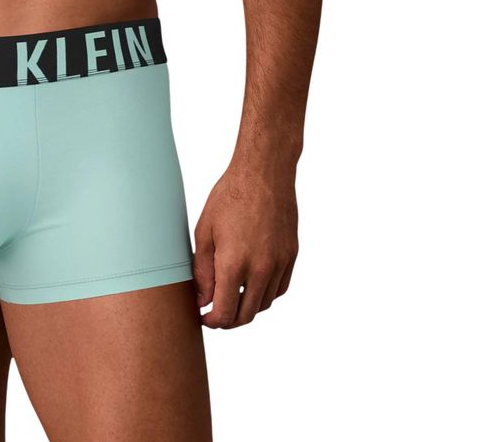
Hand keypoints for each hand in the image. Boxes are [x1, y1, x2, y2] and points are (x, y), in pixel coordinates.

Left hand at [193, 165, 297, 328]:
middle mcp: (260, 269)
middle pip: (246, 315)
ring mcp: (279, 263)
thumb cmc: (230, 196)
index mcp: (234, 263)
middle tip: (214, 313)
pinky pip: (279, 288)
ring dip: (247, 308)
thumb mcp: (205, 230)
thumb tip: (202, 300)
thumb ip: (202, 270)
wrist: (264, 173)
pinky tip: (251, 284)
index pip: (225, 312)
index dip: (211, 321)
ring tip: (231, 297)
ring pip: (264, 304)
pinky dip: (265, 294)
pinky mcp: (291, 256)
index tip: (203, 317)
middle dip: (228, 320)